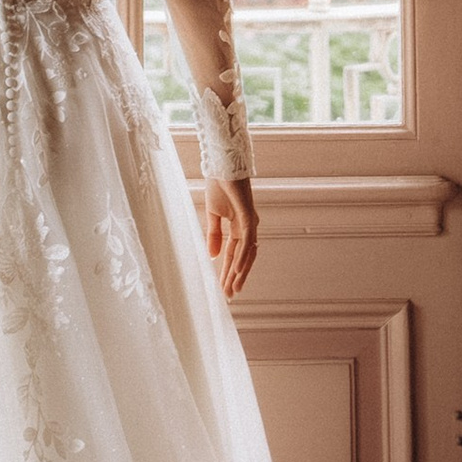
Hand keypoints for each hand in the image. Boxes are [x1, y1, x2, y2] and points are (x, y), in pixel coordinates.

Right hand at [203, 178, 257, 299]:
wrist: (222, 165)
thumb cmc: (218, 185)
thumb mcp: (212, 215)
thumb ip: (213, 235)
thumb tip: (213, 256)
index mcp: (237, 227)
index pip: (232, 254)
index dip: (227, 271)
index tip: (223, 288)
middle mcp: (247, 228)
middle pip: (241, 258)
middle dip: (235, 277)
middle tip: (229, 296)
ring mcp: (250, 223)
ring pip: (247, 253)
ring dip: (240, 271)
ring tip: (234, 287)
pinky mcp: (248, 216)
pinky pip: (246, 240)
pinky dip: (242, 256)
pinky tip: (237, 269)